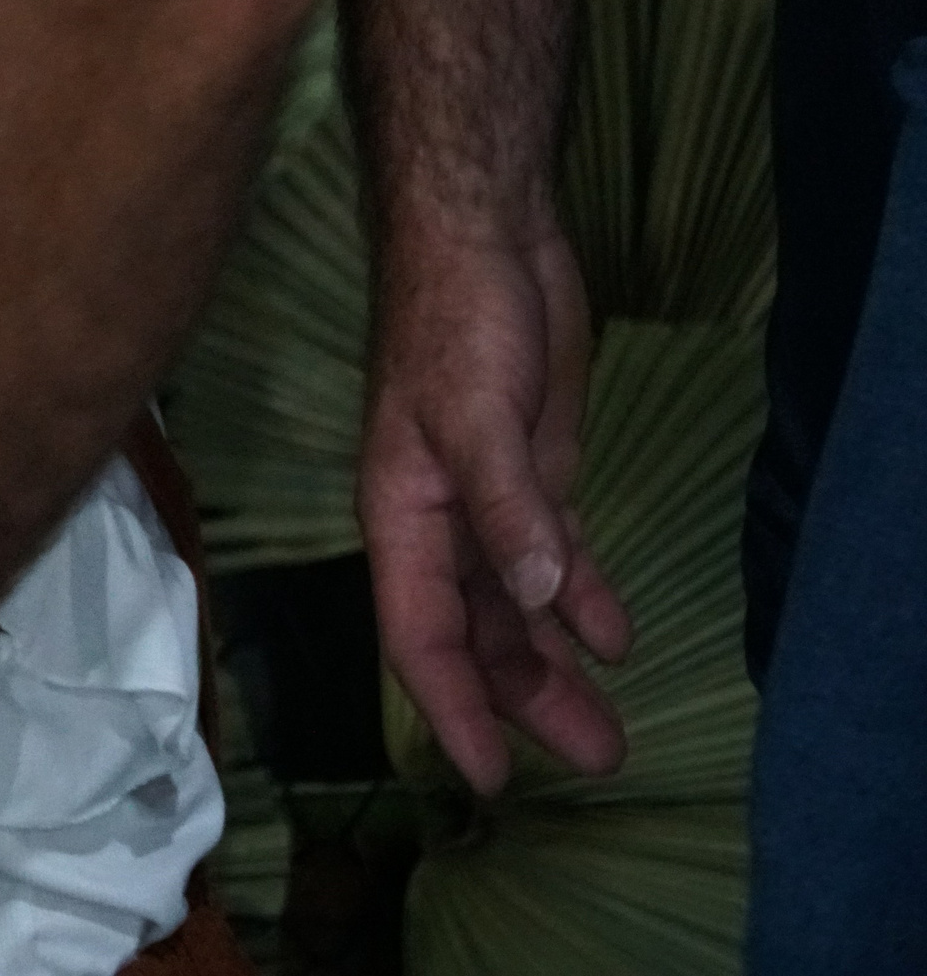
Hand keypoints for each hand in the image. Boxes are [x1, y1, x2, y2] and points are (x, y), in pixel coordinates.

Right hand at [359, 220, 630, 794]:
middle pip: (474, 635)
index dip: (453, 709)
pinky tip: (614, 640)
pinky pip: (553, 559)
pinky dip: (581, 601)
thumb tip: (539, 605)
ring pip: (515, 607)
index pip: (420, 635)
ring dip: (555, 667)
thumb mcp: (475, 413)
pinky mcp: (532, 472)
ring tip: (610, 731)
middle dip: (524, 702)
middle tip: (594, 760)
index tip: (488, 778)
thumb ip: (509, 507)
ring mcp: (487, 500)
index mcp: (401, 516)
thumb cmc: (456, 321)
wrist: (487, 237)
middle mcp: (438, 524)